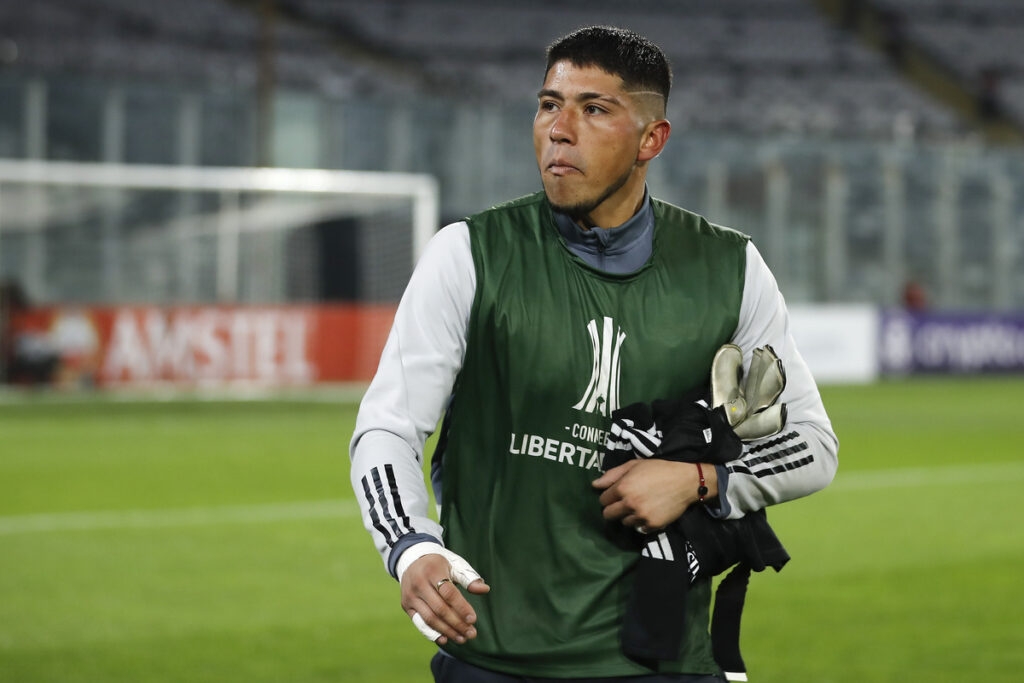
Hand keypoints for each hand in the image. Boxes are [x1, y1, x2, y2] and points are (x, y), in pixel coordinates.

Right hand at [399, 549, 489, 644]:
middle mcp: (418, 583)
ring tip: (462, 638)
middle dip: (457, 624)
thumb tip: (485, 590)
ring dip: (447, 631)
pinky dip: (432, 633)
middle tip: (472, 634)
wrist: (412, 560)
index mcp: (432, 570)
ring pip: (429, 619)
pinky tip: (445, 639)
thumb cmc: (439, 564)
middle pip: (439, 609)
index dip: (461, 607)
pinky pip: (419, 623)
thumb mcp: (454, 565)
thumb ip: (469, 578)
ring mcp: (410, 596)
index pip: (448, 593)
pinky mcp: (406, 605)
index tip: (473, 619)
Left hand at [592, 459, 716, 530]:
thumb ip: (612, 475)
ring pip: (624, 523)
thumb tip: (594, 485)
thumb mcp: (634, 465)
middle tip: (623, 503)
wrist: (685, 481)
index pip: (603, 500)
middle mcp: (630, 504)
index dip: (608, 497)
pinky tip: (649, 512)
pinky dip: (642, 522)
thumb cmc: (658, 469)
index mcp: (623, 487)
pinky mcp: (652, 525)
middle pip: (608, 515)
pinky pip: (639, 528)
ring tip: (639, 506)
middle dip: (613, 509)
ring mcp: (641, 516)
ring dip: (628, 516)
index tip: (616, 494)